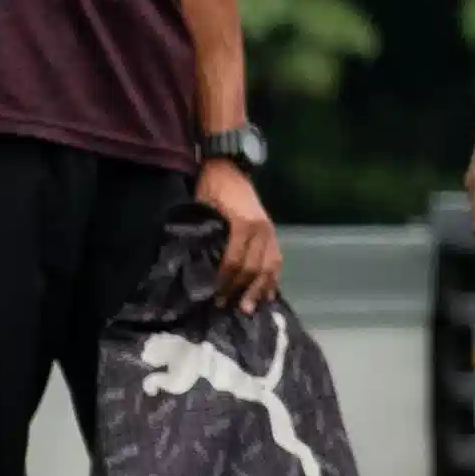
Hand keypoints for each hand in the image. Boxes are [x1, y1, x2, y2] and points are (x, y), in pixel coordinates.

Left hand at [194, 159, 282, 310]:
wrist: (228, 167)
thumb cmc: (212, 187)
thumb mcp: (204, 208)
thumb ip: (206, 235)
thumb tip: (197, 267)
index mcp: (245, 225)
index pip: (235, 261)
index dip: (224, 281)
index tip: (213, 297)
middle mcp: (263, 230)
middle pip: (256, 268)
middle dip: (243, 290)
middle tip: (229, 308)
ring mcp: (270, 231)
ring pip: (271, 266)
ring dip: (261, 288)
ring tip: (252, 307)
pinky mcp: (272, 232)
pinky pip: (277, 259)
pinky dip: (273, 277)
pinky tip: (270, 292)